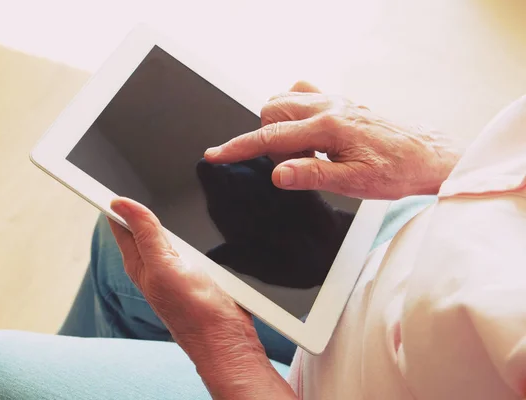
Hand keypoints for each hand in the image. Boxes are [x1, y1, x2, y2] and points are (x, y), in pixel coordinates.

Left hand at [107, 197, 296, 399]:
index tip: (107, 177)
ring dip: (163, 213)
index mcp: (138, 261)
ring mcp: (174, 266)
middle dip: (137, 202)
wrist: (227, 338)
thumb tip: (120, 202)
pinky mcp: (195, 270)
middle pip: (140, 224)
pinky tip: (189, 221)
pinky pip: (185, 241)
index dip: (113, 200)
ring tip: (156, 189)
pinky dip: (184, 228)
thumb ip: (145, 233)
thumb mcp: (165, 266)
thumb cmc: (195, 311)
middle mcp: (152, 263)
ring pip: (164, 231)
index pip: (119, 223)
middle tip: (133, 174)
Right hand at [204, 81, 461, 199]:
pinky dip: (295, 113)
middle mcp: (329, 107)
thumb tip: (276, 174)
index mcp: (329, 128)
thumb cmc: (396, 171)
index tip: (216, 154)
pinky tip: (310, 135)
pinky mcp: (342, 102)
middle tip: (291, 165)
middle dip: (267, 139)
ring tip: (305, 154)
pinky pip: (304, 95)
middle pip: (272, 111)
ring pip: (284, 100)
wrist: (427, 156)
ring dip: (281, 126)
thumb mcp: (352, 183)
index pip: (271, 137)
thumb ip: (310, 175)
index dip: (238, 148)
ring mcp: (335, 101)